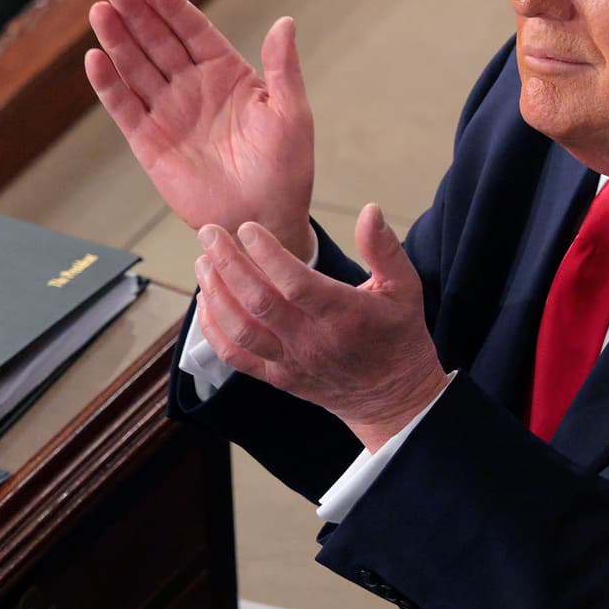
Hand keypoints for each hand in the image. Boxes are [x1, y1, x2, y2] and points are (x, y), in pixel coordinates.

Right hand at [86, 0, 314, 258]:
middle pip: (157, 42)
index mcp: (227, 74)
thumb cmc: (286, 170)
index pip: (193, 31)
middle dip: (136, 14)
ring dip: (116, 40)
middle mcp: (193, 87)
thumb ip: (282, 68)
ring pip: (136, 68)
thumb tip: (285, 22)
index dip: (172, 7)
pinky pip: (124, 107)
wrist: (262, 219)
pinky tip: (95, 58)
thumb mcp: (291, 114)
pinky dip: (108, 84)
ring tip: (100, 11)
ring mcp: (169, 113)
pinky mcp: (149, 142)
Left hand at [193, 204, 448, 450]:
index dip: (268, 254)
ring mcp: (290, 362)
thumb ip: (384, 249)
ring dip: (215, 293)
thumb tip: (370, 210)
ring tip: (203, 262)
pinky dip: (213, 329)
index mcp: (344, 316)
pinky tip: (204, 300)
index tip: (247, 228)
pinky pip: (234, 356)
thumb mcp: (405, 288)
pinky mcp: (276, 377)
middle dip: (227, 263)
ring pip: (240, 329)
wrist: (391, 398)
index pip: (296, 283)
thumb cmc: (397, 336)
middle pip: (258, 302)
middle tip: (208, 233)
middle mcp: (312, 341)